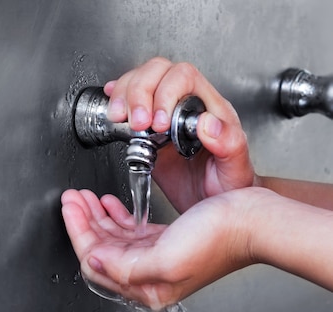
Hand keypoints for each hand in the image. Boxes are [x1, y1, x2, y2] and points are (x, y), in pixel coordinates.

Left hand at [61, 188, 254, 309]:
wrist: (253, 220)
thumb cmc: (219, 237)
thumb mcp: (166, 258)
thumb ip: (124, 266)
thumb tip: (94, 262)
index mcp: (147, 287)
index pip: (96, 262)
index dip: (79, 233)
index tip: (69, 208)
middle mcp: (149, 276)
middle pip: (101, 249)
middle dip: (82, 221)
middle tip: (72, 197)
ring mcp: (157, 258)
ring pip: (112, 238)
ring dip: (96, 216)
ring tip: (85, 197)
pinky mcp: (166, 240)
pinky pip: (130, 231)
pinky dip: (116, 216)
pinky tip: (109, 204)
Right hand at [104, 57, 254, 211]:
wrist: (215, 202)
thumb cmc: (229, 185)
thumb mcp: (236, 169)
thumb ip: (229, 144)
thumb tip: (208, 122)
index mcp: (209, 108)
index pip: (183, 77)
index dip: (165, 94)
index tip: (159, 125)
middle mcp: (185, 106)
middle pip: (157, 72)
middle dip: (139, 93)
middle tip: (137, 123)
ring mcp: (164, 115)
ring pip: (140, 80)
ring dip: (124, 96)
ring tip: (120, 118)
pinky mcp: (146, 130)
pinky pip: (130, 100)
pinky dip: (116, 98)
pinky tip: (112, 105)